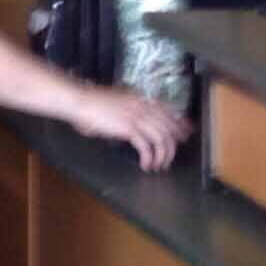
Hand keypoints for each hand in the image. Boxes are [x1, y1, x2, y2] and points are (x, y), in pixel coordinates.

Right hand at [67, 85, 187, 172]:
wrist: (80, 101)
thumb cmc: (92, 104)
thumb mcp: (117, 104)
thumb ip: (131, 111)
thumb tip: (137, 124)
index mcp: (142, 99)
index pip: (169, 112)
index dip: (180, 125)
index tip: (185, 135)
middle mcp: (144, 106)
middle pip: (169, 127)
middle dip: (173, 146)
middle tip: (170, 158)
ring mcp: (137, 116)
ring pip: (162, 139)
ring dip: (162, 156)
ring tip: (157, 166)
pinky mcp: (129, 128)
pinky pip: (147, 146)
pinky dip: (149, 158)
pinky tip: (146, 165)